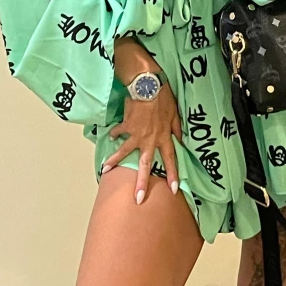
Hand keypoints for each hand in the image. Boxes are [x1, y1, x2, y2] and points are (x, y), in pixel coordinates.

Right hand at [101, 82, 182, 203]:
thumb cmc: (163, 98)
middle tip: (138, 199)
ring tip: (105, 171)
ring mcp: (136, 134)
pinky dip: (115, 134)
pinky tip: (110, 137)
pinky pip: (119, 132)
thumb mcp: (175, 114)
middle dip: (142, 182)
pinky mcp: (126, 126)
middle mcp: (150, 140)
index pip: (170, 160)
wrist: (148, 86)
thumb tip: (180, 141)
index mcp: (164, 137)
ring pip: (124, 152)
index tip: (173, 190)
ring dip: (115, 161)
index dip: (172, 175)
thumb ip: (177, 129)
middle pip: (145, 164)